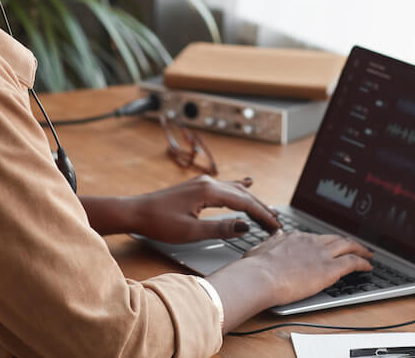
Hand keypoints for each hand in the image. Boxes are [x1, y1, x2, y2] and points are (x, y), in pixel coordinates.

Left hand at [127, 175, 280, 243]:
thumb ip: (220, 228)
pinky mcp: (197, 187)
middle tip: (278, 224)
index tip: (276, 227)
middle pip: (243, 195)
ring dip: (253, 200)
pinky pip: (225, 186)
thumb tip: (245, 225)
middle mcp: (208, 182)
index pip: (244, 203)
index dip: (262, 215)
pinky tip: (248, 182)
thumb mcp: (190, 231)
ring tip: (269, 210)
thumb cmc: (159, 223)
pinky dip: (240, 188)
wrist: (136, 212)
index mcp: (208, 191)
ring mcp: (202, 182)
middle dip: (261, 209)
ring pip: (235, 190)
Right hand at [207, 231, 372, 327]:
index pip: (315, 238)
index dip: (325, 242)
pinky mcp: (330, 268)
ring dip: (360, 249)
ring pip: (348, 246)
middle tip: (357, 246)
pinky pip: (353, 262)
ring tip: (368, 254)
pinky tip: (368, 267)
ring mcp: (321, 254)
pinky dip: (363, 263)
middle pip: (335, 239)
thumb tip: (277, 235)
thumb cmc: (255, 268)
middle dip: (348, 242)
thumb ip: (272, 242)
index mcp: (294, 238)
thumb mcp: (260, 249)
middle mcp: (310, 242)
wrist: (260, 277)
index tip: (330, 246)